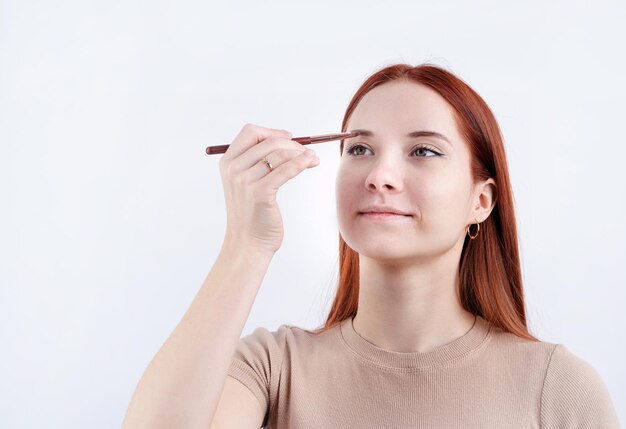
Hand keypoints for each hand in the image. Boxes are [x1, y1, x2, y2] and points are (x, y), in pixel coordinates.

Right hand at [218, 123, 319, 253]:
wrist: (248, 244)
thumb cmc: (253, 214)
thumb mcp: (246, 184)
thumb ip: (258, 162)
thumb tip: (289, 141)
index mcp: (228, 162)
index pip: (250, 132)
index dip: (272, 131)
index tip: (289, 138)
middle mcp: (234, 169)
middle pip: (268, 141)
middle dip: (292, 144)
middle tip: (307, 151)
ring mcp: (245, 181)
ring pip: (279, 154)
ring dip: (301, 153)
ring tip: (313, 159)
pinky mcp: (260, 193)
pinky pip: (286, 170)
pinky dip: (301, 163)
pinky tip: (311, 162)